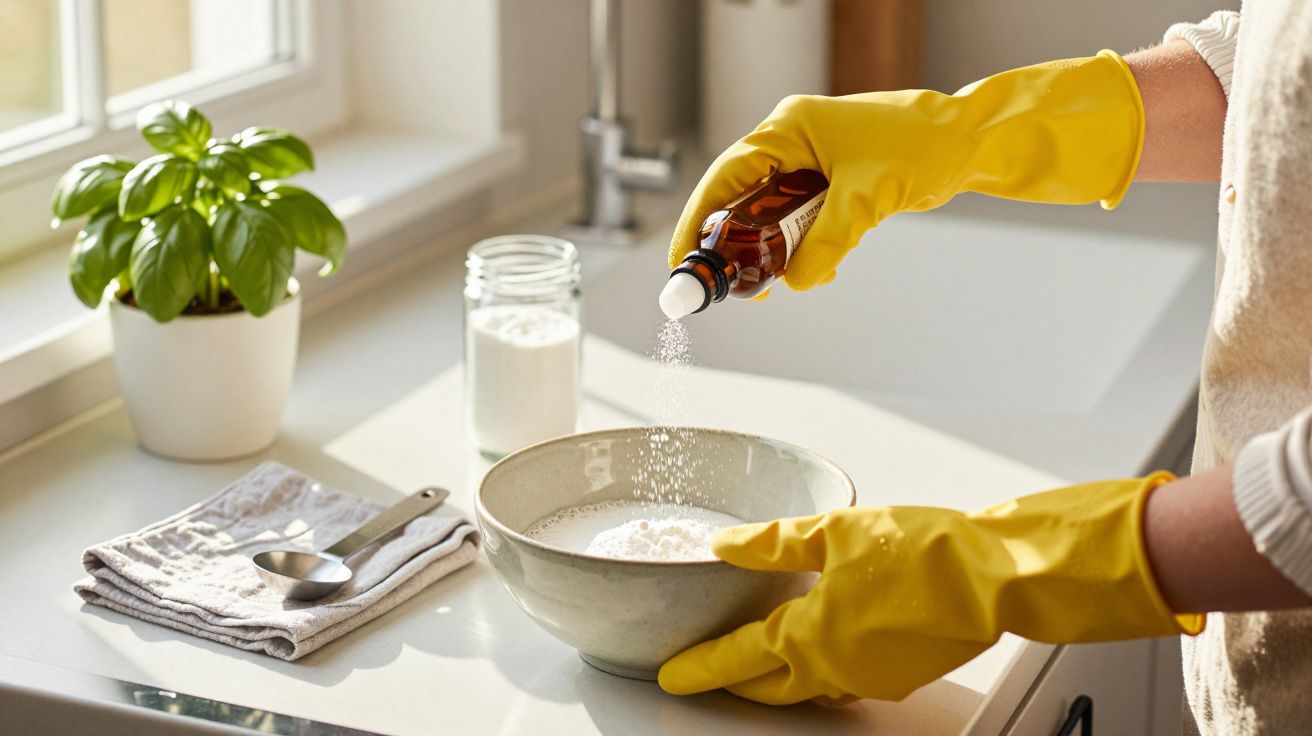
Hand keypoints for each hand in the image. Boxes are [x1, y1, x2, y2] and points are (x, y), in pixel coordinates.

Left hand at [658, 474, 1201, 704]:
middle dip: (732, 682)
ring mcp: (869, 677)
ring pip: (806, 689)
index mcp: (812, 635)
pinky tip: (820, 650)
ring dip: (775, 679)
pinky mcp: (897, 673)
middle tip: (706, 672)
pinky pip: (842, 683)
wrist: (995, 576)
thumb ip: (773, 543)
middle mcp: (835, 667)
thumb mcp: (834, 531)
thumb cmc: (926, 551)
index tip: (673, 674)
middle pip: (767, 686)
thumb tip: (727, 546)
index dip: (700, 667)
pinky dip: (818, 673)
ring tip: (755, 662)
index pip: (738, 658)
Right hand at [669, 51, 1144, 291]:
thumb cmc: (924, 146)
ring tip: (771, 286)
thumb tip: (796, 281)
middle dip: (732, 247)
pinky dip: (795, 248)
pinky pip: (792, 220)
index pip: (724, 179)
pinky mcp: (824, 182)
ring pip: (763, 215)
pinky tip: (809, 269)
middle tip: (731, 290)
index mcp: (787, 129)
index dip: (698, 224)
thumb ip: (827, 241)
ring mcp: (806, 162)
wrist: (968, 140)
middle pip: (737, 200)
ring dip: (766, 253)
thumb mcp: (869, 199)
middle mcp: (789, 141)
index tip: (684, 267)